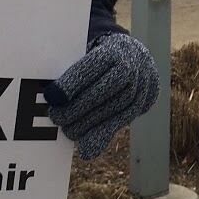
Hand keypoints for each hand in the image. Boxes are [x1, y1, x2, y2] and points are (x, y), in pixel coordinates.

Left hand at [43, 33, 158, 159]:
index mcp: (115, 48)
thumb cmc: (98, 57)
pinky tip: (87, 149)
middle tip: (56, 117)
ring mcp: (144, 82)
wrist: (135, 55)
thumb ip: (72, 74)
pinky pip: (124, 120)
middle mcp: (134, 64)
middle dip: (79, 107)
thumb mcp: (86, 55)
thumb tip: (52, 97)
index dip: (72, 82)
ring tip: (68, 131)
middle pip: (107, 88)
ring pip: (118, 106)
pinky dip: (104, 134)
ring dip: (91, 123)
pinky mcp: (147, 99)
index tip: (51, 96)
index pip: (93, 65)